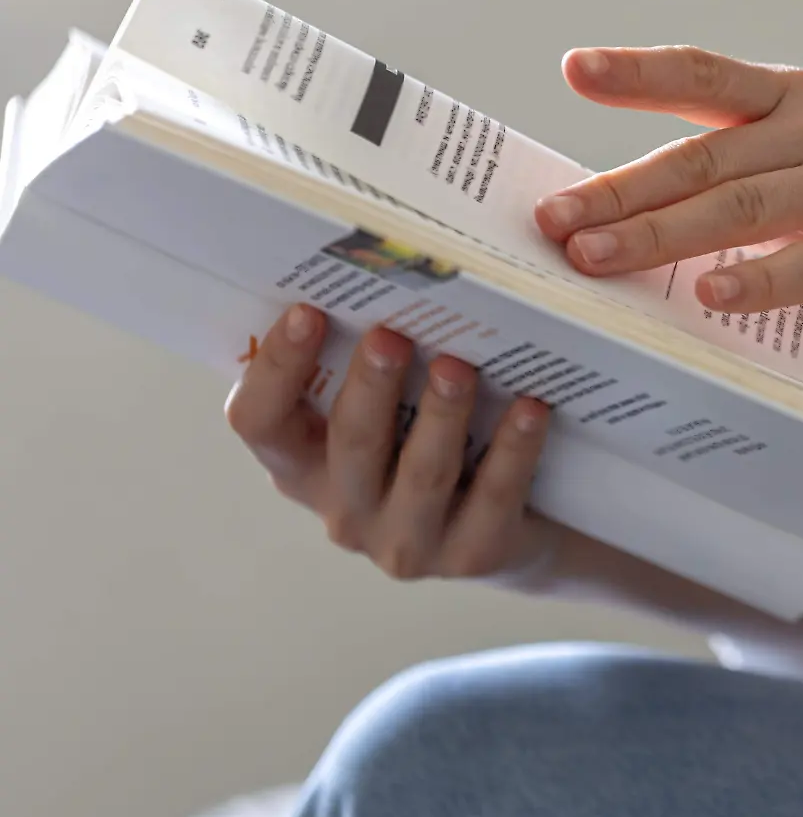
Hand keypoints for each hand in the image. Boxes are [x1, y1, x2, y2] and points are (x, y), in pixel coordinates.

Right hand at [224, 304, 555, 580]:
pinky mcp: (475, 555)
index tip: (307, 310)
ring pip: (423, 472)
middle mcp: (345, 512)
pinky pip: (494, 496)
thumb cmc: (430, 443)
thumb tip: (373, 261)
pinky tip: (530, 407)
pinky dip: (514, 449)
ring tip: (458, 366)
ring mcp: (408, 543)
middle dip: (370, 386)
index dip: (275, 369)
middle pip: (349, 444)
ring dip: (441, 415)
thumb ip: (364, 360)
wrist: (511, 531)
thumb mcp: (386, 414)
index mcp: (304, 466)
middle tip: (391, 334)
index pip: (259, 422)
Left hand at [533, 46, 802, 347]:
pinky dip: (758, 279)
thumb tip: (632, 206)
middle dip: (622, 190)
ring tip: (595, 258)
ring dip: (661, 235)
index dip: (640, 73)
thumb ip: (748, 168)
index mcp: (799, 101)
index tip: (575, 70)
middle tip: (554, 220)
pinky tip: (709, 293)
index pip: (707, 77)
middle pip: (706, 158)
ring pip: (743, 207)